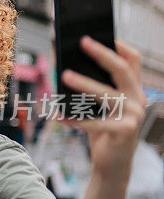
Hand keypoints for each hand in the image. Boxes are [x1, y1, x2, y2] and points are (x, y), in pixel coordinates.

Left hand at [59, 38, 144, 183]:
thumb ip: (92, 90)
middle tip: (82, 41)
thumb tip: (65, 68)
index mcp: (133, 90)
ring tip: (63, 76)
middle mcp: (138, 99)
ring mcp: (134, 115)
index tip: (99, 33)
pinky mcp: (125, 131)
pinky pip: (95, 122)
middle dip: (101, 53)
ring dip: (84, 83)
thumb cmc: (102, 131)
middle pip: (122, 69)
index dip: (118, 44)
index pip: (132, 60)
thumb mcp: (99, 108)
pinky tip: (59, 116)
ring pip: (107, 93)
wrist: (111, 164)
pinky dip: (75, 119)